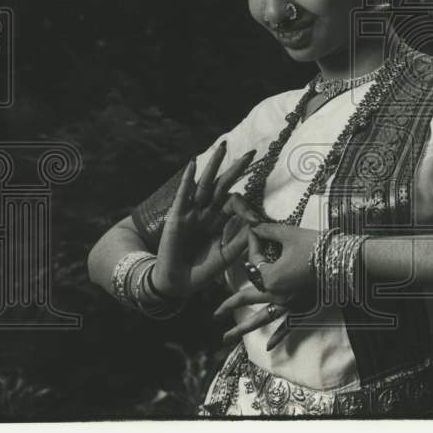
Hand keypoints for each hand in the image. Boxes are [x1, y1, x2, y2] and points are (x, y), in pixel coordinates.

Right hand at [151, 142, 255, 297]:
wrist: (176, 285)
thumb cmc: (200, 272)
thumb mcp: (225, 257)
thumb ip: (239, 242)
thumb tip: (256, 225)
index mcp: (218, 221)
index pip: (235, 203)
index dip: (247, 208)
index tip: (256, 220)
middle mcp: (206, 212)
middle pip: (223, 185)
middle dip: (236, 169)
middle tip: (252, 153)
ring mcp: (190, 213)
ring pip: (204, 184)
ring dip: (213, 165)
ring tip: (222, 148)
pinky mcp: (176, 217)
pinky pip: (182, 194)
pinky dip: (187, 179)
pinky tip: (193, 164)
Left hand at [213, 196, 319, 345]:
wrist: (345, 263)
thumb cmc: (317, 247)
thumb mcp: (290, 234)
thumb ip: (269, 231)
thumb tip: (254, 225)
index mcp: (269, 276)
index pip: (253, 262)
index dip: (252, 245)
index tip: (251, 232)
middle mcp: (275, 294)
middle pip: (247, 298)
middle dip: (229, 305)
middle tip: (214, 314)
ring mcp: (288, 305)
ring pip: (261, 319)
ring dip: (243, 329)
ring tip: (226, 339)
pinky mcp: (302, 309)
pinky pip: (288, 325)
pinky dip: (278, 336)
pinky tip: (270, 347)